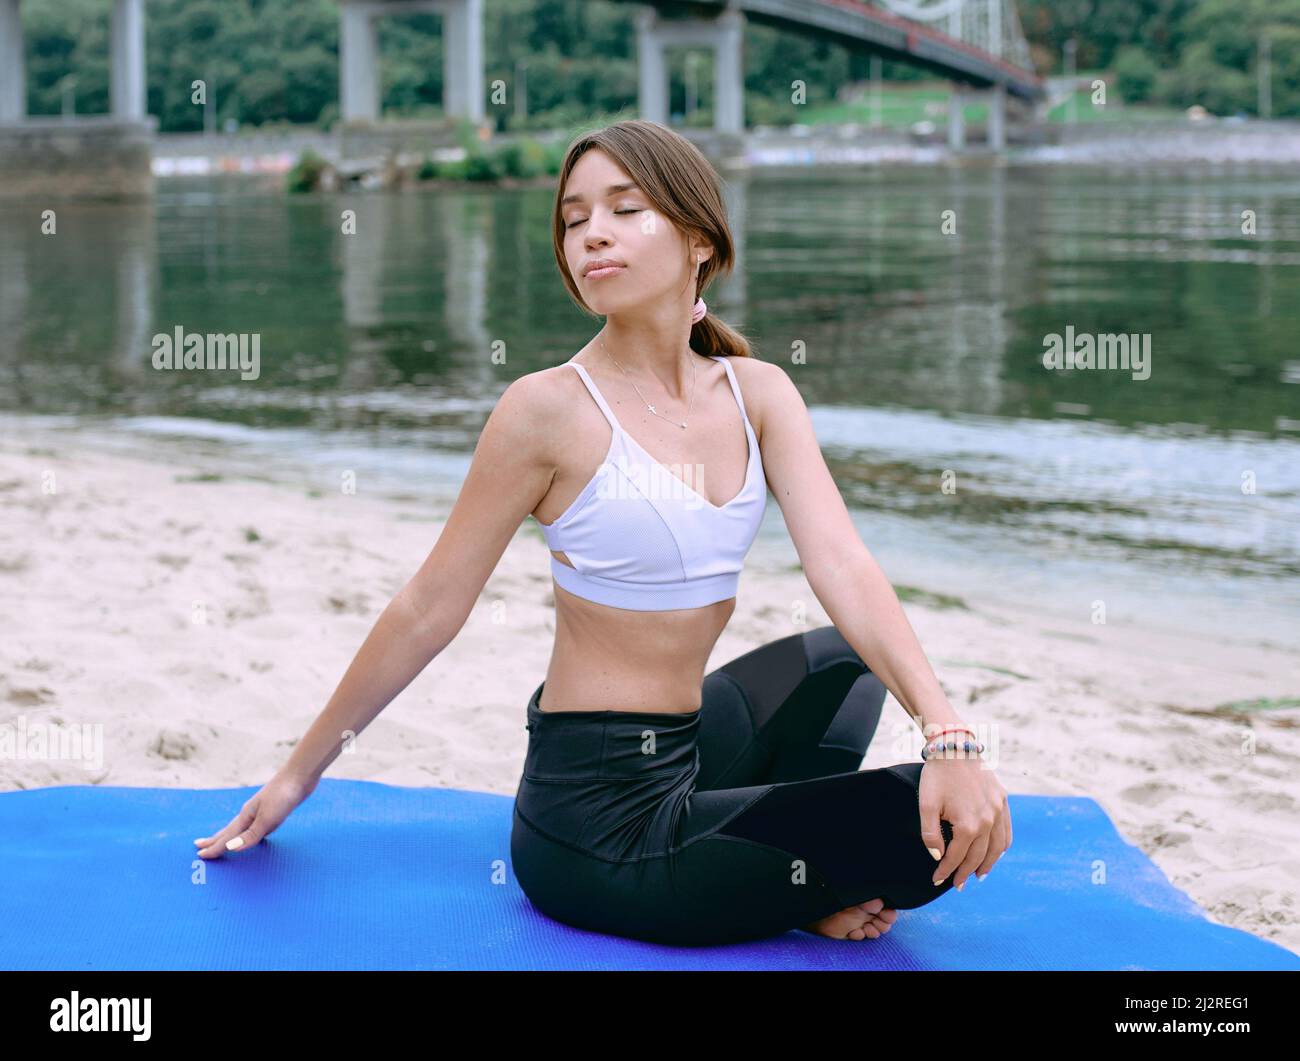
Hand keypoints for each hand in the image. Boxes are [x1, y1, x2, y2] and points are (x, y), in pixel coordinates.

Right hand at [193, 770, 317, 858]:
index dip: (214, 848)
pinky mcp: (272, 810)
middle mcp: (250, 813)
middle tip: (198, 845)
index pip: (226, 837)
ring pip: (240, 827)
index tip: (200, 855)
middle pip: (228, 830)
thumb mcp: (267, 818)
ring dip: (228, 835)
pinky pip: (254, 826)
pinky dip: (247, 832)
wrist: (300, 775)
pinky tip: (252, 832)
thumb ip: (251, 835)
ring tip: (220, 840)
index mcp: (246, 816)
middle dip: (214, 839)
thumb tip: (230, 848)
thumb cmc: (283, 796)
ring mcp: (261, 811)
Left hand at [919, 756, 1010, 889]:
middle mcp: (988, 821)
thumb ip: (931, 835)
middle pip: (978, 857)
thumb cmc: (937, 776)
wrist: (955, 747)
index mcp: (968, 825)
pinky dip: (1002, 847)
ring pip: (997, 848)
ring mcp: (999, 811)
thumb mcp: (926, 805)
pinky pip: (1007, 832)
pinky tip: (995, 854)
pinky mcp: (1003, 801)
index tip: (937, 880)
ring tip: (977, 875)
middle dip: (965, 873)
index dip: (946, 871)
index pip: (957, 857)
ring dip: (988, 865)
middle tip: (956, 885)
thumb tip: (938, 857)